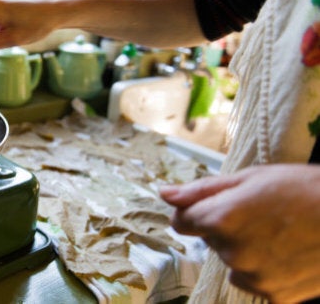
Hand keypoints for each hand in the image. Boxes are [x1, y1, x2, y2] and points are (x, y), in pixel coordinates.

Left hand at [160, 164, 319, 302]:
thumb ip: (201, 190)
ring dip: (244, 249)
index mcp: (221, 218)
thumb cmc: (304, 190)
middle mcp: (232, 252)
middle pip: (209, 240)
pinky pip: (253, 281)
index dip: (194, 211)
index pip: (180, 221)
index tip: (211, 205)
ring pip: (231, 261)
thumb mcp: (251, 178)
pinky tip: (287, 253)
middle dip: (225, 226)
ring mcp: (254, 277)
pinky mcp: (274, 296)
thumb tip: (164, 194)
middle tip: (261, 213)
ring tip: (278, 233)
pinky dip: (264, 269)